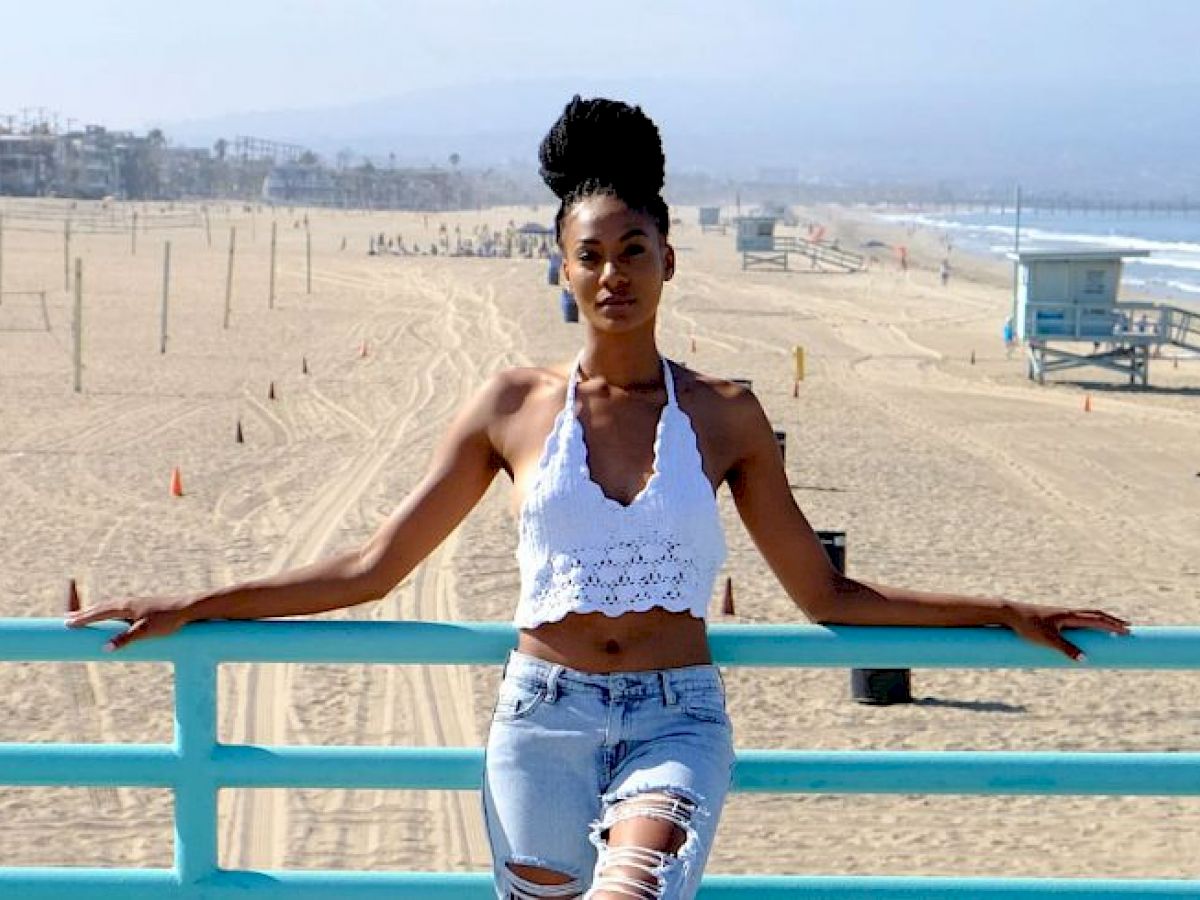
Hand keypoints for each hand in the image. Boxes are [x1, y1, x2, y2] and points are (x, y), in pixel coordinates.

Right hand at [65, 595, 194, 651]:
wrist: (189, 608)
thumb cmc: (168, 619)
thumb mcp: (145, 632)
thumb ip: (125, 639)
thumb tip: (105, 648)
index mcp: (125, 606)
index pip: (98, 612)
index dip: (83, 618)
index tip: (67, 623)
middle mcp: (127, 602)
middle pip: (99, 607)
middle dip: (83, 613)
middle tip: (66, 618)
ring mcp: (134, 604)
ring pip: (108, 607)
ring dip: (94, 611)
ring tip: (82, 616)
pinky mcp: (142, 607)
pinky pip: (118, 609)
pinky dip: (107, 612)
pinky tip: (109, 617)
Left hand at [1002, 601, 1129, 660]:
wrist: (1009, 613)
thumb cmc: (1027, 626)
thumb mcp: (1048, 640)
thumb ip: (1067, 649)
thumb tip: (1086, 660)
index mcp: (1070, 615)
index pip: (1097, 620)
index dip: (1113, 626)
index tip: (1128, 632)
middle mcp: (1068, 612)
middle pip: (1095, 615)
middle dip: (1112, 621)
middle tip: (1127, 627)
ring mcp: (1060, 614)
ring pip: (1086, 616)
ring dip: (1100, 621)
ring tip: (1110, 627)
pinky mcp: (1053, 618)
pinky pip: (1076, 620)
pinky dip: (1087, 623)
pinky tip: (1085, 630)